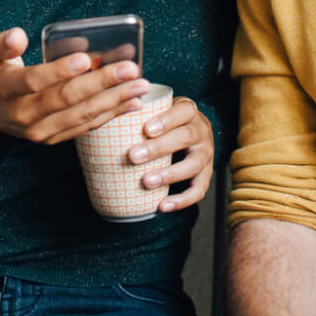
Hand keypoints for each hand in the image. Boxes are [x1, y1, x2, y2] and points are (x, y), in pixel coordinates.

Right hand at [0, 27, 149, 143]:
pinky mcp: (54, 138)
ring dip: (114, 101)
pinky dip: (110, 116)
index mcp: (6, 89)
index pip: (34, 81)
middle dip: (101, 84)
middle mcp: (24, 114)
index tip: (84, 58)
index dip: (58, 71)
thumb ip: (1, 44)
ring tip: (140, 86)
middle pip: (65, 99)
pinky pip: (85, 127)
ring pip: (80, 116)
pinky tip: (133, 103)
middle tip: (130, 69)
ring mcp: (40, 130)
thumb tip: (18, 35)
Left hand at [127, 96, 213, 211]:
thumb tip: (109, 117)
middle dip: (159, 148)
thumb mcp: (160, 109)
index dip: (167, 120)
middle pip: (186, 137)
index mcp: (190, 112)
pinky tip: (162, 205)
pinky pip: (199, 190)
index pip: (184, 111)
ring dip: (169, 174)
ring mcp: (206, 153)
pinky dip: (182, 200)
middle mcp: (202, 131)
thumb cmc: (168, 121)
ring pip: (193, 164)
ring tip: (146, 181)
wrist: (193, 131)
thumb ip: (142, 112)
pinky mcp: (206, 174)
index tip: (146, 129)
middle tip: (133, 156)